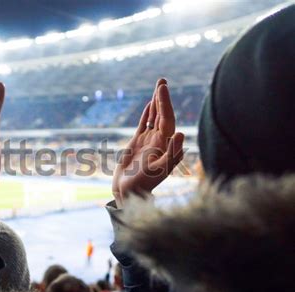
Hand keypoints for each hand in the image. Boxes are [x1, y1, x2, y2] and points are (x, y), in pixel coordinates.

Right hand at [112, 79, 183, 207]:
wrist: (129, 192)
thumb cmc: (144, 184)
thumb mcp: (159, 170)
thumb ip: (172, 153)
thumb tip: (181, 133)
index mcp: (166, 144)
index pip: (168, 119)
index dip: (165, 103)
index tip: (163, 88)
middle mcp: (160, 140)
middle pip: (163, 115)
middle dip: (162, 97)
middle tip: (162, 80)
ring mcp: (149, 141)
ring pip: (154, 117)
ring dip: (156, 102)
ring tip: (158, 86)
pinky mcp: (138, 144)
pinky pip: (144, 125)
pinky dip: (146, 114)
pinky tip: (148, 105)